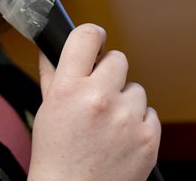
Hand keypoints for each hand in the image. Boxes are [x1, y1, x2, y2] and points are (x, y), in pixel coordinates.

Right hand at [29, 24, 160, 180]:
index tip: (95, 43)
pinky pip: (149, 113)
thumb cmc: (56, 159)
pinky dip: (138, 124)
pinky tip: (121, 139)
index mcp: (69, 89)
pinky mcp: (148, 137)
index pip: (87, 35)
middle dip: (109, 74)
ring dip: (125, 102)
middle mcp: (100, 98)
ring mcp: (127, 118)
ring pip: (136, 88)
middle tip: (98, 95)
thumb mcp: (46, 112)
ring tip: (108, 126)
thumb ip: (52, 76)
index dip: (93, 36)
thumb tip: (52, 48)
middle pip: (118, 59)